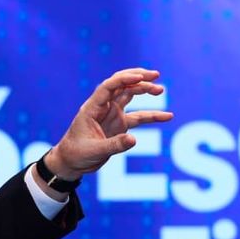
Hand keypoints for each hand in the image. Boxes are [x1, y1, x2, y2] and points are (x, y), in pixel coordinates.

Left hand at [43, 68, 173, 180]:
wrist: (72, 163)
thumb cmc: (76, 154)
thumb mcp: (94, 151)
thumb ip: (114, 145)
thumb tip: (134, 139)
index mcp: (92, 108)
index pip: (108, 87)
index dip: (124, 79)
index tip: (140, 77)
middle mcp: (103, 107)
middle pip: (122, 86)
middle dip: (138, 78)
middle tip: (155, 75)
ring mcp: (113, 114)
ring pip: (131, 96)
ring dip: (145, 90)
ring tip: (160, 89)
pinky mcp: (120, 125)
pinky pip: (139, 117)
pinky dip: (152, 116)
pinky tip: (167, 116)